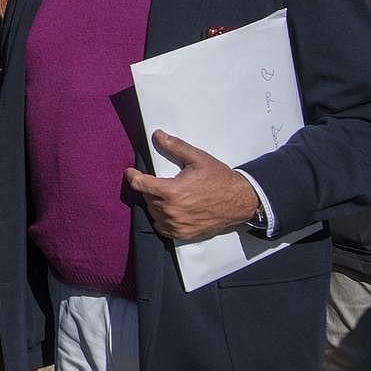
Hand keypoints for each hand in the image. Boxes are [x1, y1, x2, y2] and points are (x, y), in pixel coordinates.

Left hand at [125, 130, 260, 240]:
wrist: (240, 201)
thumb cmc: (219, 179)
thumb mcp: (198, 158)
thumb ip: (175, 146)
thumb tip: (157, 136)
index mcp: (171, 191)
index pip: (140, 185)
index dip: (132, 176)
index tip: (130, 172)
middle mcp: (171, 210)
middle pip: (147, 198)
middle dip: (149, 188)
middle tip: (159, 182)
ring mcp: (177, 224)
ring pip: (153, 212)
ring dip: (155, 203)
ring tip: (167, 195)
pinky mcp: (183, 234)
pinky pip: (162, 227)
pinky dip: (162, 218)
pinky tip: (170, 210)